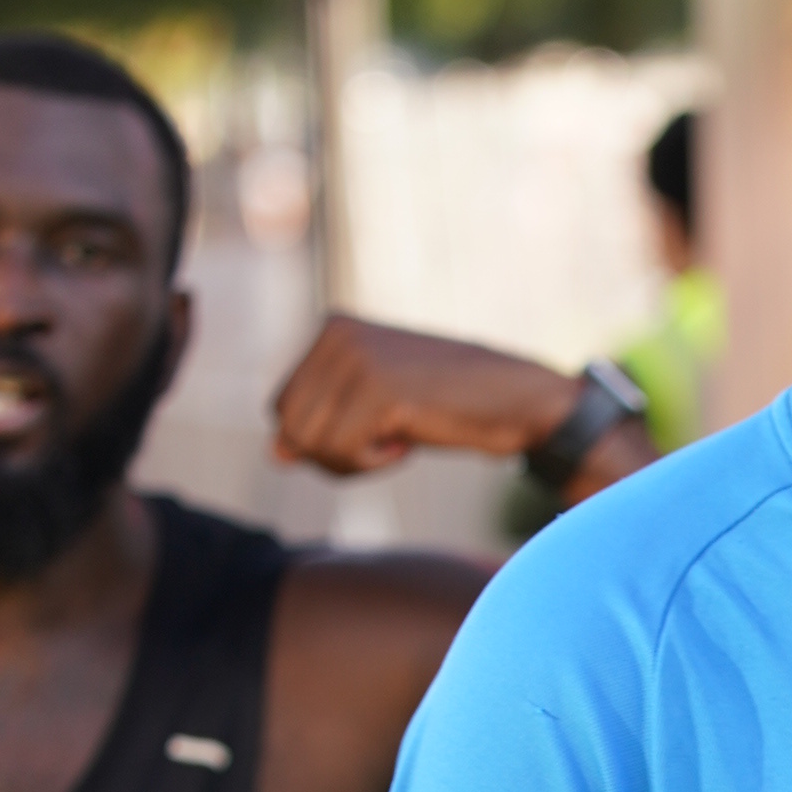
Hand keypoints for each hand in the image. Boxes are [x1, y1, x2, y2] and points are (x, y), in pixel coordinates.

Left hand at [268, 314, 582, 479]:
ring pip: (308, 443)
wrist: (515, 400)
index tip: (373, 427)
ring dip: (352, 461)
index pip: (283, 407)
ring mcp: (357, 359)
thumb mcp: (373, 407)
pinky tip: (406, 442)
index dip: (321, 438)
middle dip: (330, 454)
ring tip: (397, 439)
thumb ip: (322, 420)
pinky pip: (341, 452)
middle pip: (289, 427)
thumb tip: (275, 455)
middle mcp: (337, 334)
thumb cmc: (448, 404)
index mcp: (332, 328)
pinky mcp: (378, 389)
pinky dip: (372, 463)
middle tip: (382, 442)